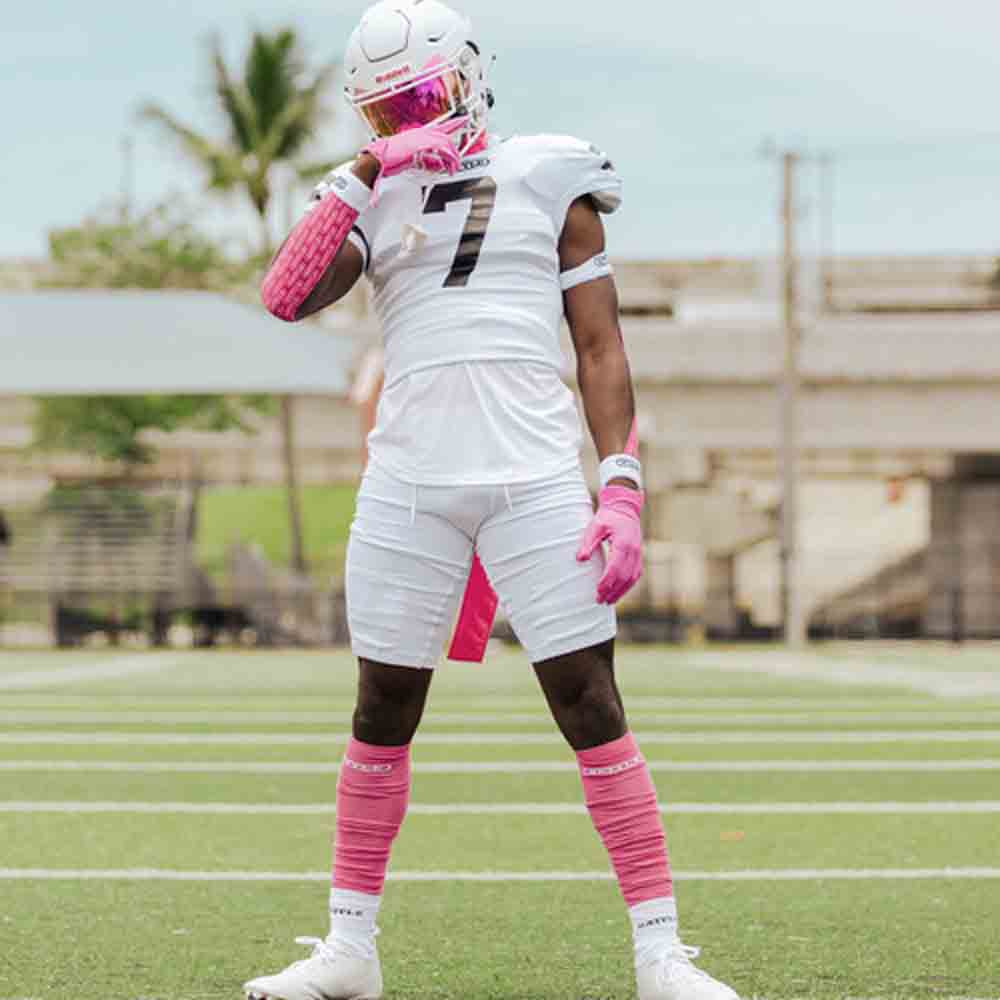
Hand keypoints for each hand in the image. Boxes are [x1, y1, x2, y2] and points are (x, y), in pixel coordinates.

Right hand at [362, 117, 466, 179]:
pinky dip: (447, 157)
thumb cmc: (389, 159)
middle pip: (446, 135)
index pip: (440, 126)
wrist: (377, 158)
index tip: (464, 119)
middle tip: (458, 162)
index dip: (454, 122)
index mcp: (418, 134)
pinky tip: (448, 166)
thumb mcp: (412, 159)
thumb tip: (437, 164)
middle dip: (455, 150)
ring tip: (453, 168)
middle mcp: (420, 133)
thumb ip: (426, 160)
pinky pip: (440, 148)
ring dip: (452, 157)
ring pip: (445, 142)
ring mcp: (420, 137)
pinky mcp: (420, 144)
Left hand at [576, 485, 643, 604]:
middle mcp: (634, 551)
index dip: (607, 582)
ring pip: (632, 578)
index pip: (615, 568)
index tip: (597, 592)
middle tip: (600, 600)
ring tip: (608, 601)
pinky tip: (618, 592)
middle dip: (612, 591)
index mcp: (623, 544)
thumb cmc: (608, 516)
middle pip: (624, 577)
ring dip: (621, 592)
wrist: (625, 508)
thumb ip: (588, 542)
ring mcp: (638, 554)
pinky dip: (627, 586)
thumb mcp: (595, 526)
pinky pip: (635, 575)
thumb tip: (580, 559)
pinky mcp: (639, 556)